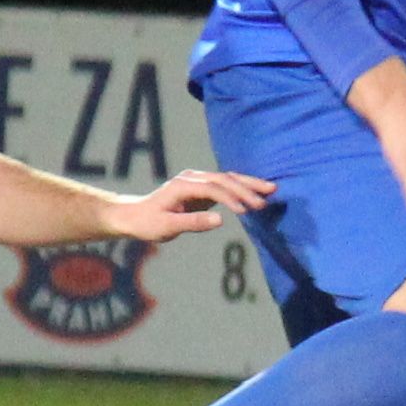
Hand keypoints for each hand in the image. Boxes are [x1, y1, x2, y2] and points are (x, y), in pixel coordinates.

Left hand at [101, 168, 273, 242]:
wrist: (134, 216)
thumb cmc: (148, 223)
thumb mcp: (167, 227)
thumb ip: (193, 223)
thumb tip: (220, 220)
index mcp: (183, 186)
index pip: (213, 188)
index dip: (231, 197)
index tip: (247, 210)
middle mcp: (192, 178)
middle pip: (225, 178)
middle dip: (248, 187)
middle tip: (269, 195)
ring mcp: (198, 182)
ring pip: (228, 179)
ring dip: (249, 184)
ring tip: (271, 189)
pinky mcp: (202, 188)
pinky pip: (226, 186)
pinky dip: (242, 189)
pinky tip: (256, 193)